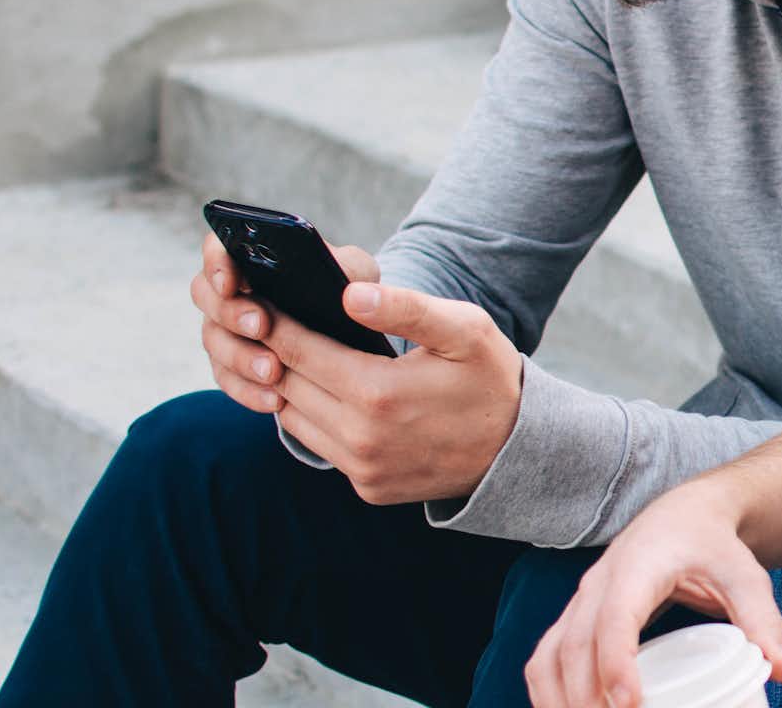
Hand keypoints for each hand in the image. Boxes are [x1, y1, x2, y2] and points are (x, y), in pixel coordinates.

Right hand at [188, 231, 377, 412]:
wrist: (348, 328)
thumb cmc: (347, 287)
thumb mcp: (354, 272)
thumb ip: (346, 268)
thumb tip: (344, 288)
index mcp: (251, 256)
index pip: (218, 249)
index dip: (217, 263)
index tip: (232, 282)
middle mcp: (229, 290)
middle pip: (206, 297)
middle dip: (231, 313)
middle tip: (261, 325)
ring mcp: (225, 328)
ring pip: (215, 342)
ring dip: (241, 357)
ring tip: (273, 370)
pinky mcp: (232, 365)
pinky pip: (229, 380)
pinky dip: (250, 391)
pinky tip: (275, 401)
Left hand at [262, 279, 525, 504]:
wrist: (520, 450)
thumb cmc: (491, 378)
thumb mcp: (464, 330)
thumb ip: (406, 308)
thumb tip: (347, 294)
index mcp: (378, 393)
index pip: (298, 350)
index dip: (274, 322)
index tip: (261, 300)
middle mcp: (361, 438)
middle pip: (287, 384)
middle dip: (273, 351)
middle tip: (267, 321)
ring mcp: (362, 469)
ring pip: (293, 418)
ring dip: (289, 386)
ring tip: (295, 355)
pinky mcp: (367, 487)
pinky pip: (320, 446)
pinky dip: (314, 417)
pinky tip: (327, 392)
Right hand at [527, 483, 781, 707]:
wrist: (682, 516)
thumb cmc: (713, 546)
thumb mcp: (745, 577)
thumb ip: (763, 621)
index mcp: (639, 567)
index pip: (616, 617)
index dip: (616, 662)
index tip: (628, 704)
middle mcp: (599, 583)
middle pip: (575, 646)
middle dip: (585, 698)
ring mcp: (580, 600)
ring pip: (549, 655)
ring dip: (558, 700)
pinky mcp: (574, 617)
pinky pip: (544, 658)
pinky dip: (547, 692)